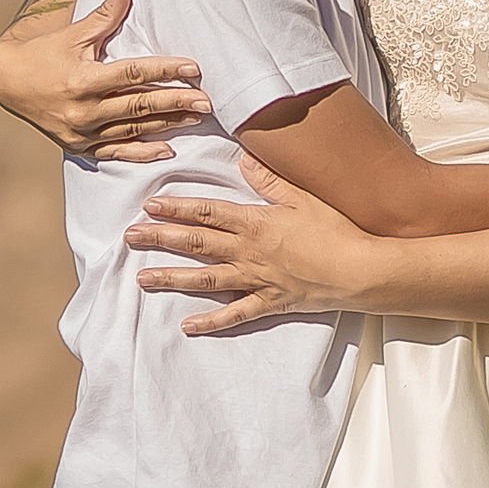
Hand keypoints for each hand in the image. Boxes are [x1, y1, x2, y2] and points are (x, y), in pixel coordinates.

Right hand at [0, 0, 209, 161]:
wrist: (6, 82)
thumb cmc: (43, 52)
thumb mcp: (73, 31)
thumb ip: (105, 13)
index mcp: (82, 79)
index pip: (133, 74)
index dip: (165, 70)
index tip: (193, 68)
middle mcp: (82, 110)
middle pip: (139, 105)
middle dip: (176, 102)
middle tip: (207, 100)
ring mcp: (81, 132)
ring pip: (133, 129)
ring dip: (167, 124)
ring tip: (196, 118)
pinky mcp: (79, 146)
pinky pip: (116, 153)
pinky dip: (142, 152)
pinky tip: (167, 149)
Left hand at [128, 155, 377, 330]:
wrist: (359, 270)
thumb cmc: (335, 230)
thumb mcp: (302, 198)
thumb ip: (269, 181)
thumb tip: (242, 161)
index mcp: (254, 222)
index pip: (206, 212)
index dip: (176, 207)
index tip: (149, 205)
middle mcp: (248, 252)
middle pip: (196, 243)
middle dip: (160, 238)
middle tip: (130, 236)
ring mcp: (255, 280)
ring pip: (205, 279)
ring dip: (172, 278)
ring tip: (142, 278)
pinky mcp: (268, 303)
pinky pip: (234, 315)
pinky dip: (210, 322)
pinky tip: (187, 326)